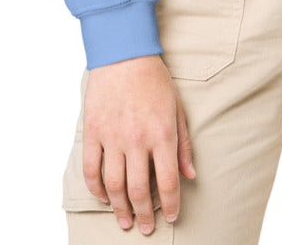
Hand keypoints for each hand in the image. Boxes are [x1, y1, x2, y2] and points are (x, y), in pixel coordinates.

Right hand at [80, 54, 195, 235]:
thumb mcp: (178, 108)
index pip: (167, 182)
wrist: (124, 54)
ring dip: (119, 208)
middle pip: (138, 191)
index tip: (171, 216)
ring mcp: (112, 137)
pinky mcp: (93, 132)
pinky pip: (91, 169)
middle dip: (144, 215)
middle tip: (145, 228)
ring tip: (125, 220)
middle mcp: (137, 140)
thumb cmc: (155, 80)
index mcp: (161, 134)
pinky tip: (104, 197)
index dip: (170, 205)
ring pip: (114, 185)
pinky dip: (96, 188)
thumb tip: (190, 175)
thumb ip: (183, 144)